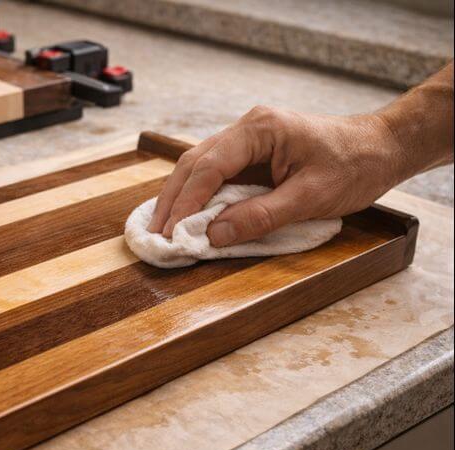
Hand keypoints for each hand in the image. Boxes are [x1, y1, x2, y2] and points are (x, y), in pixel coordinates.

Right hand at [147, 106, 405, 245]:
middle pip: (194, 163)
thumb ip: (261, 216)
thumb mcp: (310, 197)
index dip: (186, 201)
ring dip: (179, 198)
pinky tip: (185, 215)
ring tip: (162, 228)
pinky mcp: (250, 155)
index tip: (171, 231)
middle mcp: (246, 129)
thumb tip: (214, 235)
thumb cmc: (353, 166)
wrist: (380, 148)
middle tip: (155, 234)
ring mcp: (246, 140)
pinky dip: (196, 196)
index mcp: (260, 130)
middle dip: (172, 200)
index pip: (209, 166)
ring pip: (198, 167)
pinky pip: (213, 175)